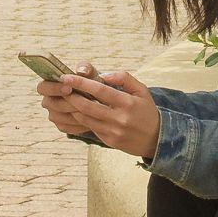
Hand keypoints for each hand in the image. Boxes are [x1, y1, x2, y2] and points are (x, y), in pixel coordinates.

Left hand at [40, 68, 158, 157]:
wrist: (157, 139)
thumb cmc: (147, 111)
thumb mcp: (142, 90)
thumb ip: (124, 78)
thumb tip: (104, 75)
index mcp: (127, 103)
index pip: (100, 91)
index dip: (81, 83)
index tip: (67, 77)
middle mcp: (119, 119)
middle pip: (88, 106)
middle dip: (71, 96)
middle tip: (61, 87)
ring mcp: (113, 132)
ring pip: (86, 119)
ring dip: (73, 108)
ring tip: (65, 97)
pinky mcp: (109, 141)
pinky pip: (90, 128)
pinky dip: (81, 118)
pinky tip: (76, 110)